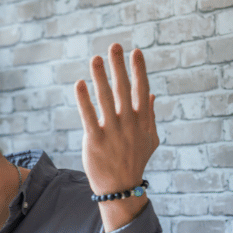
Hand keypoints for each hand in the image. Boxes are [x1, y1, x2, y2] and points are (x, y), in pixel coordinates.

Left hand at [74, 43, 158, 231]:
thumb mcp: (149, 139)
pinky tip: (79, 84)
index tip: (135, 51)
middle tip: (114, 46)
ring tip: (95, 58)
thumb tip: (152, 95)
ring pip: (105, 98)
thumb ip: (149, 116)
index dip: (138, 70)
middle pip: (124, 89)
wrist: (120, 187)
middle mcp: (129, 123)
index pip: (142, 89)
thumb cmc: (134, 161)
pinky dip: (84, 99)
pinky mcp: (95, 140)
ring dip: (100, 77)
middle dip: (119, 66)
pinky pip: (88, 115)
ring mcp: (112, 131)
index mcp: (142, 120)